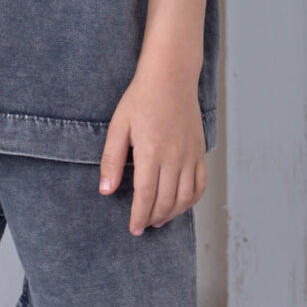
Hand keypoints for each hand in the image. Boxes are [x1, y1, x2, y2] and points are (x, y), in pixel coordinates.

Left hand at [99, 58, 207, 234]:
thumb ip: (112, 160)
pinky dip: (192, 200)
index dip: (139, 216)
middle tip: (143, 226)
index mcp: (151, 152)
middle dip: (153, 218)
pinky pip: (200, 184)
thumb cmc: (140, 99)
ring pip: (185, 197)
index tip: (134, 229)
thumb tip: (106, 190)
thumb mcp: (118, 127)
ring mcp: (190, 155)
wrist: (170, 77)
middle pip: (165, 200)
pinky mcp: (200, 151)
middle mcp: (174, 157)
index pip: (146, 196)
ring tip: (158, 219)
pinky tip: (180, 205)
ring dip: (172, 213)